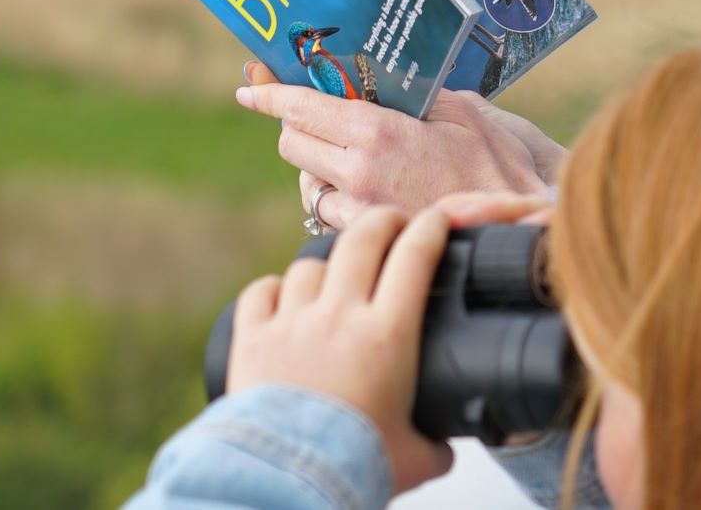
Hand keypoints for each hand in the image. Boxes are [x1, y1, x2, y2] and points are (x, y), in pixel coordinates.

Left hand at [228, 206, 454, 493]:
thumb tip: (448, 447)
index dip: (432, 226)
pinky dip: (272, 291)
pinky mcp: (252, 339)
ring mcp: (293, 323)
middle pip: (364, 238)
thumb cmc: (354, 468)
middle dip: (384, 221)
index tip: (440, 219)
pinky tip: (282, 299)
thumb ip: (436, 444)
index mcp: (389, 334)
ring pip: (310, 265)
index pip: (417, 255)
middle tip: (394, 224)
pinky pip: (260, 292)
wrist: (284, 483)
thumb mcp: (414, 459)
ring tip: (335, 278)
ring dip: (327, 265)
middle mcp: (340, 315)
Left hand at [238, 64, 561, 227]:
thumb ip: (415, 94)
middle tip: (323, 119)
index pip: (301, 106)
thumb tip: (386, 79)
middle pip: (291, 143)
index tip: (250, 87)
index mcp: (377, 131)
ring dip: (319, 167)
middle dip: (300, 127)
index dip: (270, 93)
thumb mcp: (461, 111)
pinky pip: (328, 214)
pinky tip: (364, 194)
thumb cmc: (495, 164)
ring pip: (306, 182)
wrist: (516, 223)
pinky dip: (336, 200)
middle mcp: (358, 171)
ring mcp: (358, 209)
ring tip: (354, 160)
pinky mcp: (365, 237)